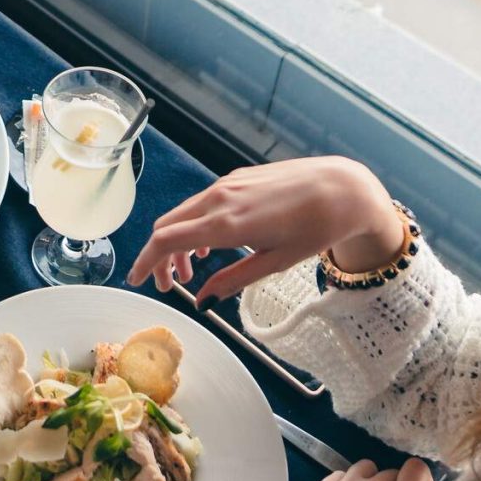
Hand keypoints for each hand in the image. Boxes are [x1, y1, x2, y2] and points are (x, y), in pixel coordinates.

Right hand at [125, 155, 399, 301]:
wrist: (343, 188)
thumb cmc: (316, 228)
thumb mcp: (275, 263)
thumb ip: (233, 280)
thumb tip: (203, 301)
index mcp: (227, 223)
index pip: (167, 240)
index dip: (147, 262)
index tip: (137, 281)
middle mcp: (220, 198)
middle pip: (167, 226)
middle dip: (159, 257)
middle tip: (168, 285)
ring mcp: (228, 184)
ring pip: (183, 213)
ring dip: (177, 242)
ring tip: (192, 271)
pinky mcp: (238, 178)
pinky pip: (202, 203)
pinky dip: (194, 226)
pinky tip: (210, 245)